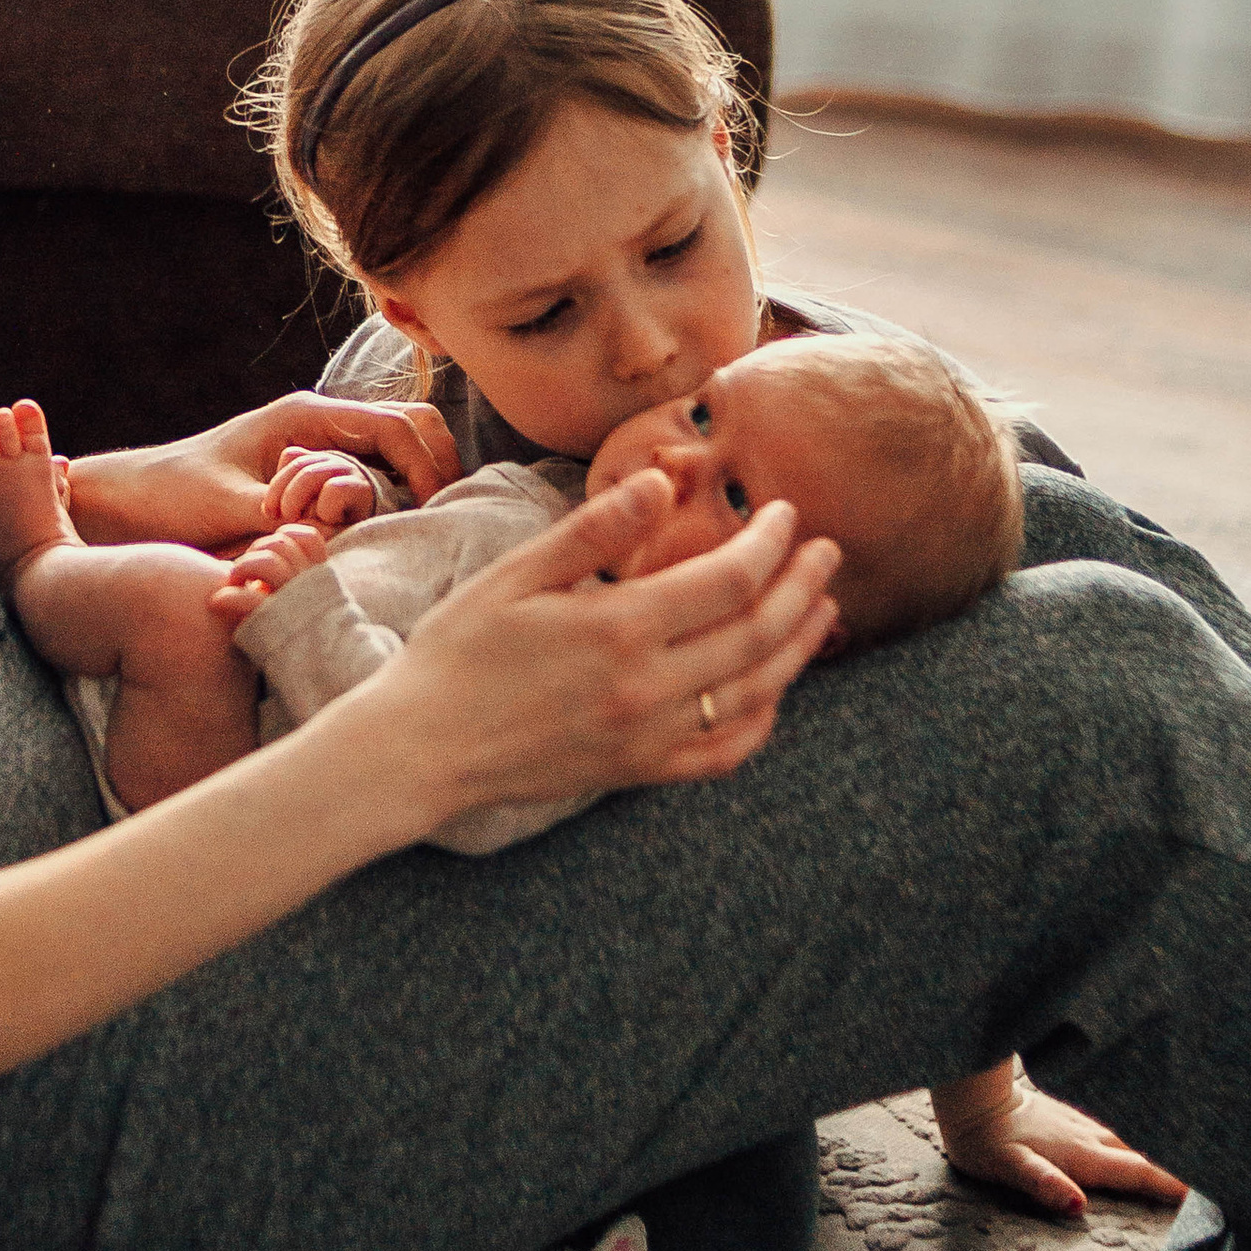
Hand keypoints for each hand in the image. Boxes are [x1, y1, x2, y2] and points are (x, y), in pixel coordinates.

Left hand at [70, 394, 460, 550]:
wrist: (129, 499)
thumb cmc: (171, 498)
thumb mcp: (228, 506)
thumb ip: (285, 514)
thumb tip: (339, 525)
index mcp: (305, 417)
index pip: (396, 427)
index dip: (430, 467)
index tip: (442, 510)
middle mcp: (319, 421)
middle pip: (410, 422)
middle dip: (440, 462)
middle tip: (451, 513)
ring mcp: (319, 442)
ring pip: (397, 443)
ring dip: (419, 475)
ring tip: (428, 523)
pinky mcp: (312, 468)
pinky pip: (373, 467)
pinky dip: (396, 488)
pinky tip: (395, 526)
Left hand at [209, 522, 331, 624]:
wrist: (325, 673)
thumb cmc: (312, 635)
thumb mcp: (316, 601)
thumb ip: (301, 577)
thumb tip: (275, 551)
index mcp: (320, 576)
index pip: (307, 536)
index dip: (285, 535)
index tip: (272, 549)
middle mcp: (308, 584)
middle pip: (280, 543)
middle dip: (257, 550)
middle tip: (245, 571)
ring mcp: (291, 600)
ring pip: (265, 561)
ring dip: (242, 567)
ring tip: (233, 581)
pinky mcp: (271, 622)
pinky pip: (246, 599)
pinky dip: (227, 597)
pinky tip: (217, 603)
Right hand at [384, 472, 840, 810]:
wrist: (422, 747)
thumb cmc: (460, 649)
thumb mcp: (517, 573)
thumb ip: (596, 528)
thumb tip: (661, 479)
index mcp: (619, 628)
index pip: (729, 580)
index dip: (770, 543)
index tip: (786, 513)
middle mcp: (647, 689)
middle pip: (759, 634)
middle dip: (803, 587)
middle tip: (828, 551)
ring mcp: (648, 736)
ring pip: (756, 693)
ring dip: (800, 648)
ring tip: (824, 609)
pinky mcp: (639, 771)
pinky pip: (725, 752)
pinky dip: (763, 719)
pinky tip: (773, 688)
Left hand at [931, 1064, 1184, 1218]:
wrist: (970, 1100)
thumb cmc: (986, 1140)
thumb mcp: (1009, 1168)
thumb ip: (1044, 1185)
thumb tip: (1079, 1206)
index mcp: (1081, 1154)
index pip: (1136, 1170)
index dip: (1170, 1184)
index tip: (1203, 1195)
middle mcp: (1086, 1137)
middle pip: (1139, 1157)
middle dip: (1171, 1172)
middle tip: (1202, 1189)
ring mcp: (1077, 1126)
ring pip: (1125, 1144)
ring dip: (1152, 1158)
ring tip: (1174, 1173)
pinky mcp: (1064, 1118)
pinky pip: (1108, 1135)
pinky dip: (1128, 1148)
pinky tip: (1125, 1150)